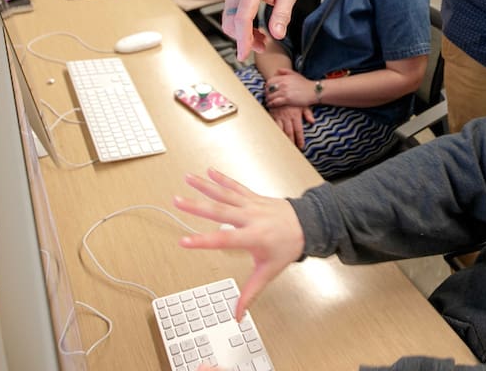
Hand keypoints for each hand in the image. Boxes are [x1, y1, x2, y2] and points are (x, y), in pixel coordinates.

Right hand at [175, 168, 304, 321]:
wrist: (308, 224)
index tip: (183, 241)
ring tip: (188, 178)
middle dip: (197, 206)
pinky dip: (222, 179)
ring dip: (205, 186)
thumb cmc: (287, 247)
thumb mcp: (269, 272)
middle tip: (177, 201)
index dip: (203, 241)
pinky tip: (209, 171)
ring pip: (225, 194)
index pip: (224, 239)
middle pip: (220, 211)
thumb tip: (238, 315)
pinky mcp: (253, 197)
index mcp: (253, 236)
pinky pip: (236, 186)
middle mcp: (250, 217)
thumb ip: (250, 293)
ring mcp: (252, 204)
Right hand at [223, 0, 298, 58]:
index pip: (242, 19)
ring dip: (243, 35)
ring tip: (262, 40)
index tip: (243, 54)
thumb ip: (282, 15)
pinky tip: (256, 31)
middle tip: (264, 46)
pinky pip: (231, 18)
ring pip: (229, 23)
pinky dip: (241, 28)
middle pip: (232, 24)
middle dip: (245, 40)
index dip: (243, 39)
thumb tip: (277, 35)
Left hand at [264, 68, 316, 108]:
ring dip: (268, 99)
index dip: (267, 86)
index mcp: (284, 77)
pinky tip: (271, 105)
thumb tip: (276, 70)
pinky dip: (271, 104)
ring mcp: (285, 91)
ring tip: (268, 102)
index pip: (270, 81)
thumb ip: (285, 71)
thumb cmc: (305, 84)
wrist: (314, 91)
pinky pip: (275, 102)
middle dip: (266, 93)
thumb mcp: (296, 74)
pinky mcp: (287, 99)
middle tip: (267, 96)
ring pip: (270, 96)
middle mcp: (283, 84)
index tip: (268, 89)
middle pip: (268, 89)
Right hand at [266, 102, 315, 148]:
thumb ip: (308, 113)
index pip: (298, 130)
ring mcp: (279, 117)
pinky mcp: (272, 116)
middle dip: (291, 142)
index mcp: (296, 115)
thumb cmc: (293, 97)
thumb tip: (313, 122)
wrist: (280, 89)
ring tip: (284, 148)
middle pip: (290, 133)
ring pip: (281, 131)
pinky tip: (274, 139)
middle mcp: (287, 117)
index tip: (301, 147)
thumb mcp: (302, 103)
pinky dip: (274, 133)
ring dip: (283, 140)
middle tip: (293, 151)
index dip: (300, 139)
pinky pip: (273, 126)